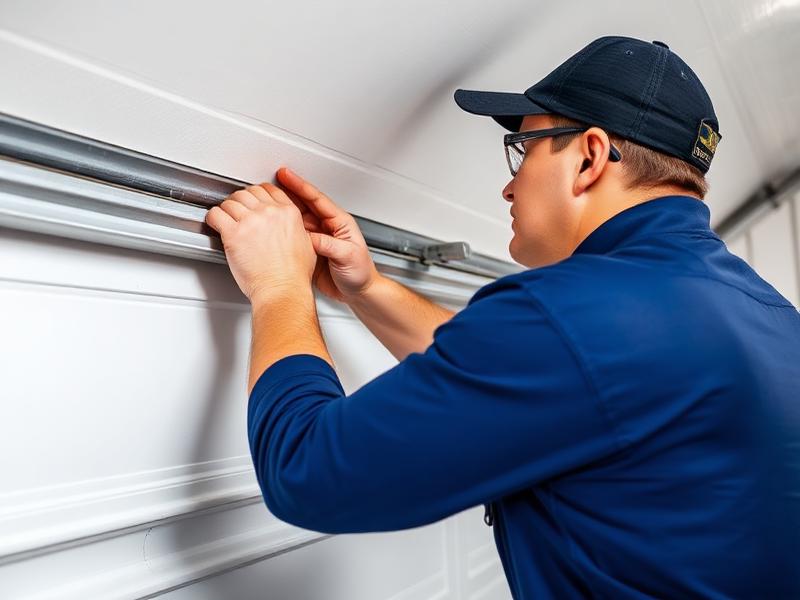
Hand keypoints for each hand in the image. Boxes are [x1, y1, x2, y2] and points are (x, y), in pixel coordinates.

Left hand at [205, 181, 316, 302]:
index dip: (257, 193)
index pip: (268, 189)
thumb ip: (296, 227)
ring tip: (225, 218)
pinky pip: (216, 214)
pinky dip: (213, 218)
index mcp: (288, 212)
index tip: (252, 199)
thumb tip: (288, 226)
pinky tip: (215, 223)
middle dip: (240, 200)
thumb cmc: (294, 274)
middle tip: (237, 211)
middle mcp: (270, 212)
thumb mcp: (306, 243)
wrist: (283, 289)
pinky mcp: (234, 233)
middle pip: (247, 192)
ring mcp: (251, 221)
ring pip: (230, 201)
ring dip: (226, 209)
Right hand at [276, 167, 379, 302]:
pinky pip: (293, 236)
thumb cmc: (361, 273)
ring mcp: (317, 238)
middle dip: (286, 193)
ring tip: (265, 202)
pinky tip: (270, 227)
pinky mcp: (309, 250)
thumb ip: (328, 244)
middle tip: (268, 184)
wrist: (359, 292)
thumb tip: (308, 237)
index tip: (285, 175)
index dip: (300, 186)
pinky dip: (281, 230)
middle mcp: (327, 227)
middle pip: (303, 205)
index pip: (317, 199)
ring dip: (281, 211)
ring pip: (295, 219)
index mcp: (340, 223)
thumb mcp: (348, 255)